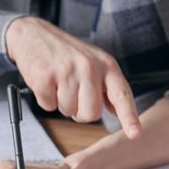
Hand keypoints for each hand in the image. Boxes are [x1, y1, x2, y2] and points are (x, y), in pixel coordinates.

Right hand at [5, 17, 141, 137]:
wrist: (33, 33)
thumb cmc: (67, 52)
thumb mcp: (94, 62)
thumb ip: (107, 86)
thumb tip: (118, 112)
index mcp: (107, 65)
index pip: (122, 94)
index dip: (129, 117)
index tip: (135, 134)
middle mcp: (90, 67)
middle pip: (91, 113)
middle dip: (80, 112)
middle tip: (73, 93)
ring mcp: (67, 71)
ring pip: (69, 111)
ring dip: (61, 103)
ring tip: (58, 82)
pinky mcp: (45, 77)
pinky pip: (49, 106)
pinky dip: (46, 99)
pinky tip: (46, 81)